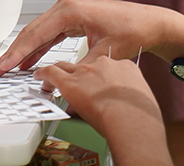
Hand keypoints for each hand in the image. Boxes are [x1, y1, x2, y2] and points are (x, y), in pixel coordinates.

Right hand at [0, 0, 183, 73]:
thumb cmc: (133, 30)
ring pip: (40, 32)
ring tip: (12, 66)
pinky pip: (50, 34)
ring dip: (26, 49)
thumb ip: (80, 67)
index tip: (6, 65)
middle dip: (16, 51)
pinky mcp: (74, 19)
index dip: (18, 53)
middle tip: (1, 68)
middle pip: (33, 31)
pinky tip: (31, 59)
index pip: (36, 34)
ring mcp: (69, 12)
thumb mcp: (105, 52)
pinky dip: (40, 47)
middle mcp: (66, 7)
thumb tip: (61, 80)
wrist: (151, 23)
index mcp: (70, 10)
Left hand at [35, 45, 171, 165]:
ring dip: (58, 72)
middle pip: (85, 64)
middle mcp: (103, 64)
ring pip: (66, 66)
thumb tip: (127, 103)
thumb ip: (130, 94)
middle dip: (79, 72)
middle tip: (76, 82)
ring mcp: (86, 71)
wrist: (132, 119)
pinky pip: (51, 73)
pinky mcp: (70, 82)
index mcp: (124, 66)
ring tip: (52, 77)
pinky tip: (40, 77)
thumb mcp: (143, 97)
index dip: (100, 74)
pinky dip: (43, 74)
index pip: (108, 65)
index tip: (98, 82)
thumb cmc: (141, 116)